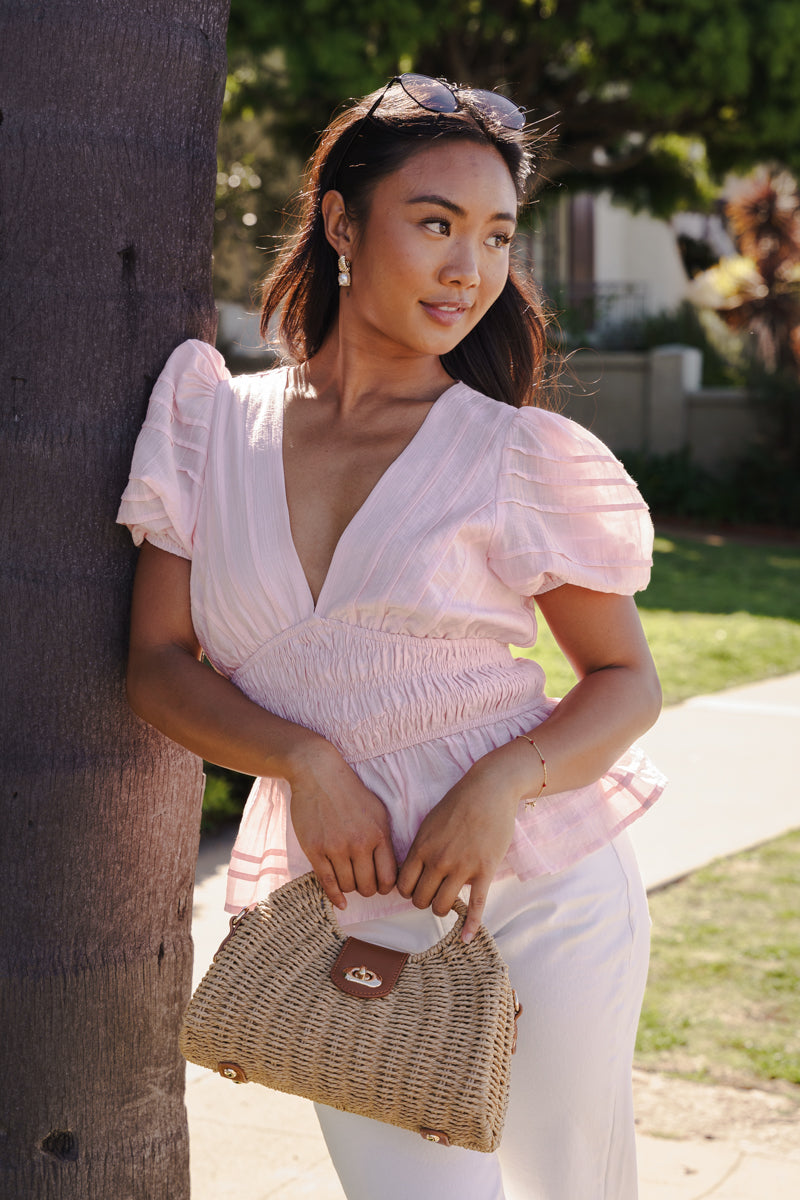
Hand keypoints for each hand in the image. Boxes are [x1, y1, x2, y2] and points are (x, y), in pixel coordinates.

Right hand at [286, 740, 397, 909]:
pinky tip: (339, 901)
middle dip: (367, 889)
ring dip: (350, 888)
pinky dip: (334, 896)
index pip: (389, 877)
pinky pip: (327, 882)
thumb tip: (391, 869)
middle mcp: (359, 844)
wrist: (318, 773)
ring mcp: (336, 848)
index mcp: (378, 834)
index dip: (386, 887)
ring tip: (349, 879)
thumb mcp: (378, 811)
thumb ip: (384, 840)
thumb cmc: (350, 792)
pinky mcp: (315, 849)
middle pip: (368, 887)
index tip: (381, 884)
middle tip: (363, 883)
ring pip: (347, 886)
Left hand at [396, 759, 519, 942]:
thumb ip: (420, 849)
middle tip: (433, 893)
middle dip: (425, 900)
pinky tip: (466, 939)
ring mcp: (462, 867)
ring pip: (442, 906)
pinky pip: (476, 905)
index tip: (417, 887)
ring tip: (447, 901)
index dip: (408, 891)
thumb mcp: (429, 823)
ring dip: (442, 909)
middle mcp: (438, 860)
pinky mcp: (484, 870)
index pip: (403, 886)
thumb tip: (410, 873)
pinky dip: (470, 925)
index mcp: (421, 848)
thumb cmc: (457, 804)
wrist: (489, 790)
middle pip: (421, 900)